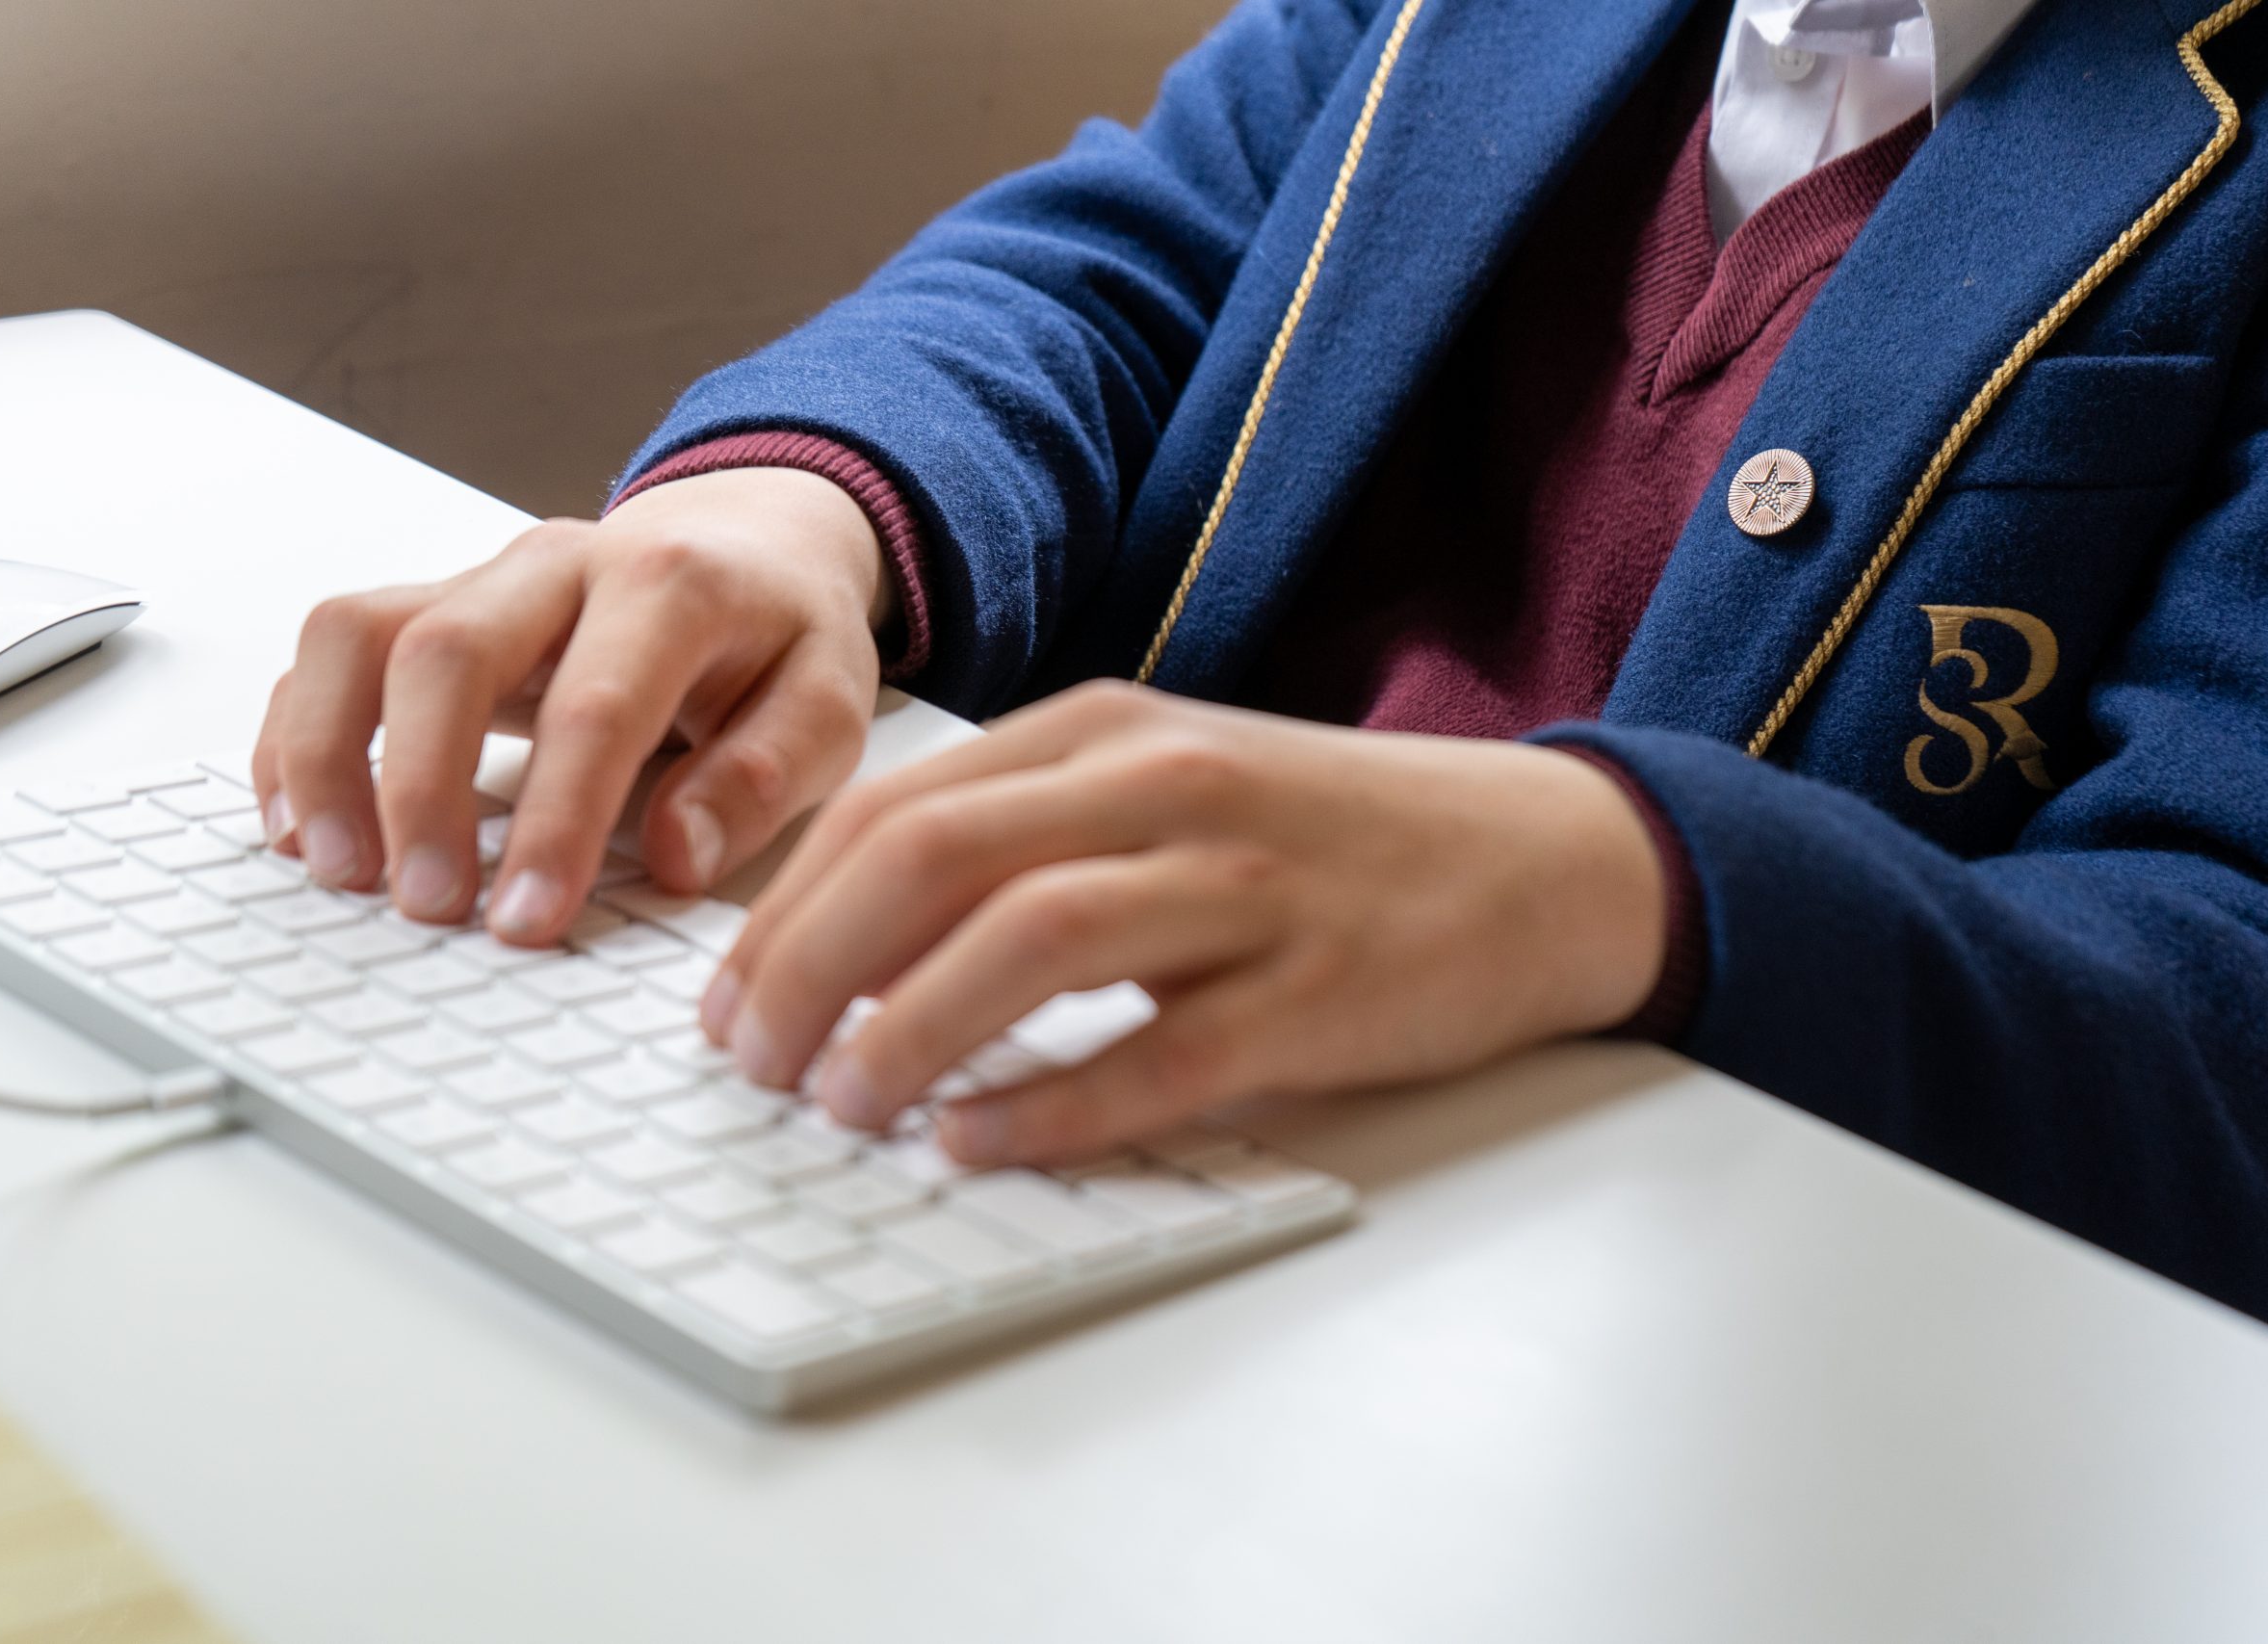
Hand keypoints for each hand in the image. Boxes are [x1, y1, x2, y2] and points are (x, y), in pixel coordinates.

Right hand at [251, 467, 891, 942]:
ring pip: (360, 634)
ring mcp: (482, 578)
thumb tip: (677, 857)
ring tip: (337, 871)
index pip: (595, 705)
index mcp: (671, 583)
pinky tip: (302, 825)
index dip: (554, 821)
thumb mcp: (829, 702)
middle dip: (420, 790)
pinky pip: (331, 652)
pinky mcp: (432, 605)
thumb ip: (764, 776)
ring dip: (330, 756)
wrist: (748, 540)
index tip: (527, 918)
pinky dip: (300, 736)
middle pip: (448, 651)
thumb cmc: (781, 632)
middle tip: (425, 907)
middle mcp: (559, 564)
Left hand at [704, 682, 1667, 1164]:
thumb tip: (856, 943)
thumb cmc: (1329, 836)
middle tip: (754, 1066)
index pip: (899, 805)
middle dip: (810, 966)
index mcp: (1110, 732)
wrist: (1540, 858)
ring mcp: (1246, 887)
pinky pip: (1157, 1055)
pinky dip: (1052, 1103)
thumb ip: (1029, 837)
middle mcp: (1167, 788)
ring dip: (910, 1028)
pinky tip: (979, 1143)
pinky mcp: (1315, 992)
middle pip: (937, 857)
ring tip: (842, 1107)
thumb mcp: (1170, 788)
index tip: (727, 1001)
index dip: (785, 908)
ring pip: (1034, 939)